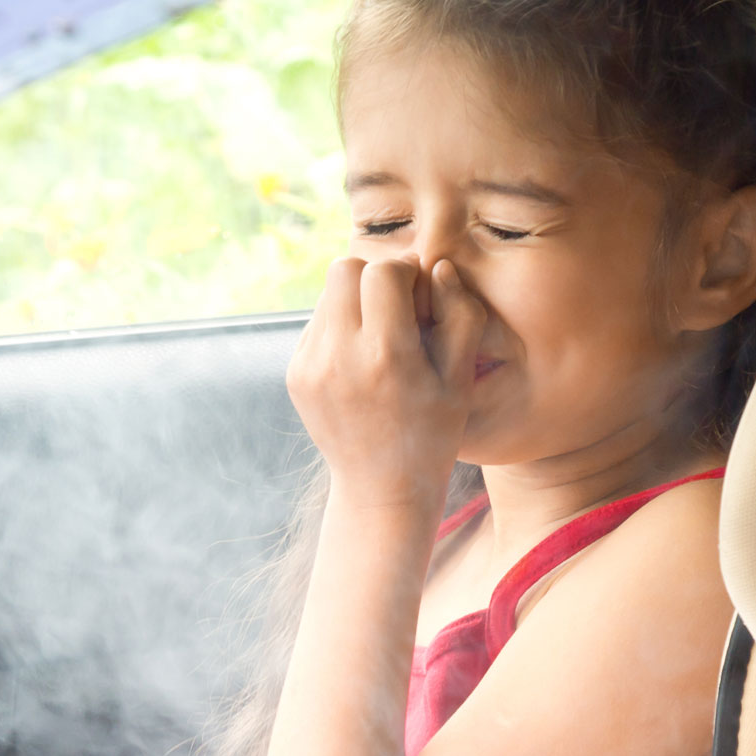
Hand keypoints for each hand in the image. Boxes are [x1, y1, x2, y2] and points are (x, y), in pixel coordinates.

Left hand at [286, 257, 486, 511]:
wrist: (381, 488)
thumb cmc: (433, 431)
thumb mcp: (460, 378)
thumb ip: (460, 315)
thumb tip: (438, 267)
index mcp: (386, 356)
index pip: (381, 272)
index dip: (406, 273)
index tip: (420, 297)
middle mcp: (339, 357)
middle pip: (344, 269)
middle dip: (374, 277)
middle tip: (397, 307)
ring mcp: (310, 367)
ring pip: (327, 294)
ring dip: (356, 301)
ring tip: (381, 337)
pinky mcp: (295, 375)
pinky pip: (317, 324)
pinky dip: (340, 328)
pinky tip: (362, 361)